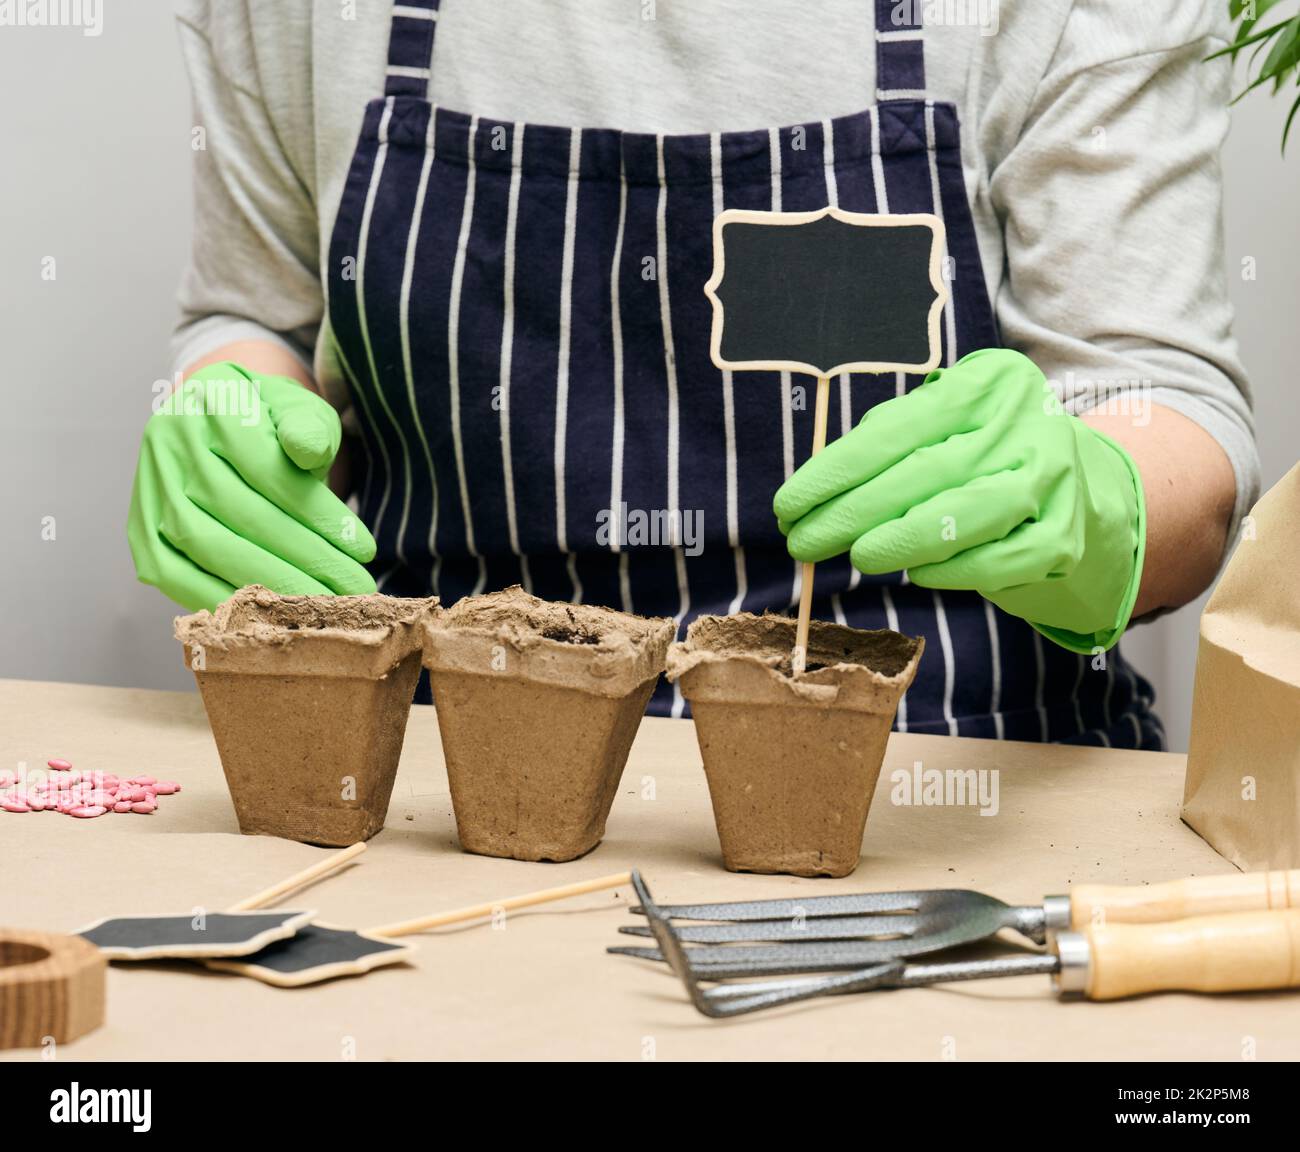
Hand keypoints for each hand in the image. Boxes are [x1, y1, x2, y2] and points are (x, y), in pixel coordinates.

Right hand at [128, 362, 376, 610]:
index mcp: (212, 405)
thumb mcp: (302, 411)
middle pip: (239, 512)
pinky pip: (176, 575)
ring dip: (270, 583)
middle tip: (352, 590)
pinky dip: (222, 598)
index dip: (318, 515)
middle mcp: (169, 444)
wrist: (221, 424)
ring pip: (207, 545)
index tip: (364, 550)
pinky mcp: (142, 532)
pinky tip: (271, 612)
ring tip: (323, 603)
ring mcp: (148, 489)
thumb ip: (310, 426)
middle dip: (304, 558)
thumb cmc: (274, 423)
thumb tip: (307, 449)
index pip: (267, 469)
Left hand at [774, 349, 1144, 651]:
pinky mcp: (1066, 535)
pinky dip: (952, 569)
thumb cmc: (987, 459)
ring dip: (899, 539)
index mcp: (988, 383)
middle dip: (849, 512)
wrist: (1089, 494)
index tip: (788, 504)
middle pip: (922, 472)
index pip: (896, 429)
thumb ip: (888, 446)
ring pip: (964, 513)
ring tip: (855, 555)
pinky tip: (918, 572)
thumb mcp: (945, 429)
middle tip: (803, 541)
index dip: (834, 472)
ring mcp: (1053, 479)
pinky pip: (998, 559)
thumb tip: (813, 494)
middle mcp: (1026, 423)